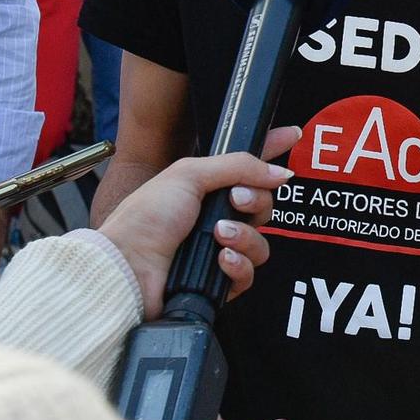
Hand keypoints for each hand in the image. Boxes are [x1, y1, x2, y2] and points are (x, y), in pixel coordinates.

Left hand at [98, 126, 299, 318]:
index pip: (248, 167)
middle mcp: (215, 220)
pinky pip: (248, 273)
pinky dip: (238, 266)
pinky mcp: (217, 284)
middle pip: (263, 207)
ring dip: (244, 236)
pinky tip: (221, 260)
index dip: (271, 149)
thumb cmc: (146, 217)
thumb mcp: (190, 174)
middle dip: (256, 202)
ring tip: (219, 236)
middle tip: (235, 201)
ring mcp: (217, 252)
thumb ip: (240, 166)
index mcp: (206, 190)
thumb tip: (280, 171)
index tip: (292, 134)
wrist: (128, 265)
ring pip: (260, 243)